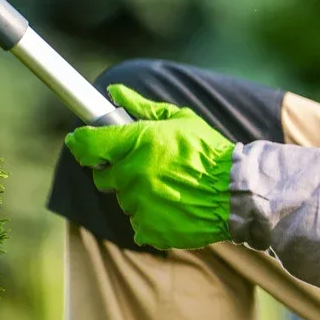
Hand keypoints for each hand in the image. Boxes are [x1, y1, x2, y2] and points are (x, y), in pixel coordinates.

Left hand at [64, 84, 233, 249]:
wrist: (239, 192)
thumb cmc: (210, 152)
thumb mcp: (180, 120)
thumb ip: (141, 107)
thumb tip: (114, 90)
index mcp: (137, 143)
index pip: (87, 145)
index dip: (80, 143)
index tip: (80, 142)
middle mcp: (133, 173)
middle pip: (102, 177)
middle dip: (117, 172)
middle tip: (144, 168)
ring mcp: (139, 203)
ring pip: (122, 200)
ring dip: (137, 195)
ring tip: (168, 188)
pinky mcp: (149, 229)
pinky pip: (137, 224)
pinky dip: (150, 219)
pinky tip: (172, 208)